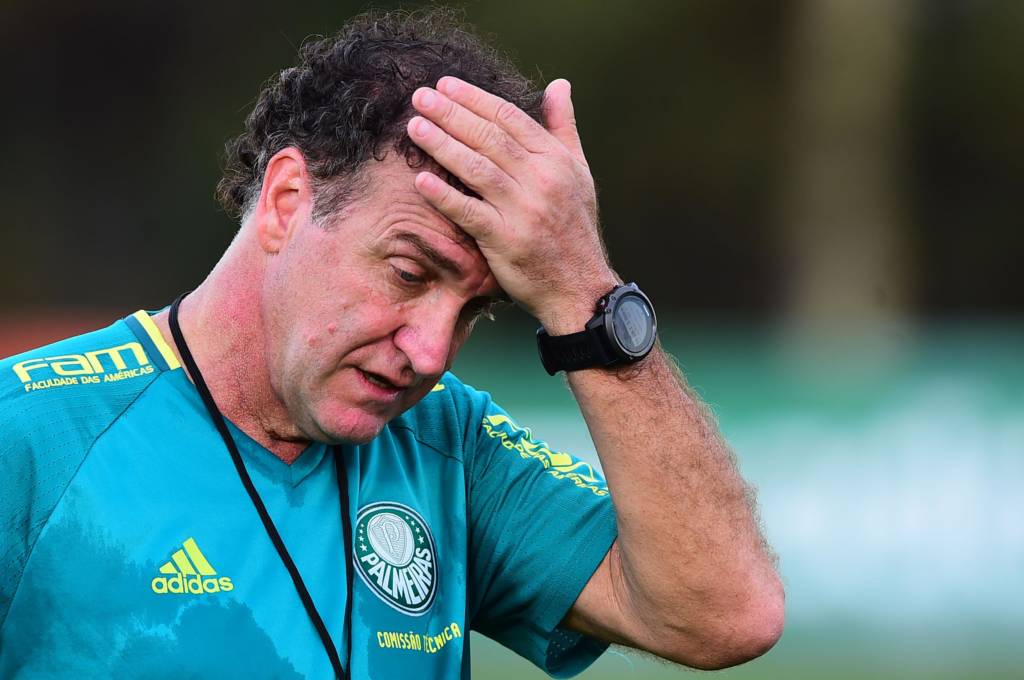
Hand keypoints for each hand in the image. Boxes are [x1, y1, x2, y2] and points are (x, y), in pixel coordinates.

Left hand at [407, 76, 617, 333]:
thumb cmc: (574, 228)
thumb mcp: (579, 173)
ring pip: (477, 169)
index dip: (475, 99)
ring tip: (414, 127)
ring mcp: (524, 211)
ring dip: (442, 145)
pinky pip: (469, 212)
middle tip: (420, 97)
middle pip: (490, 138)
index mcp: (557, 160)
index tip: (446, 85)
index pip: (510, 119)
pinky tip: (421, 179)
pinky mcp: (507, 241)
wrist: (579, 288)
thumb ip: (563, 128)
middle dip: (452, 114)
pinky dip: (445, 195)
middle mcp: (542, 180)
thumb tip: (559, 85)